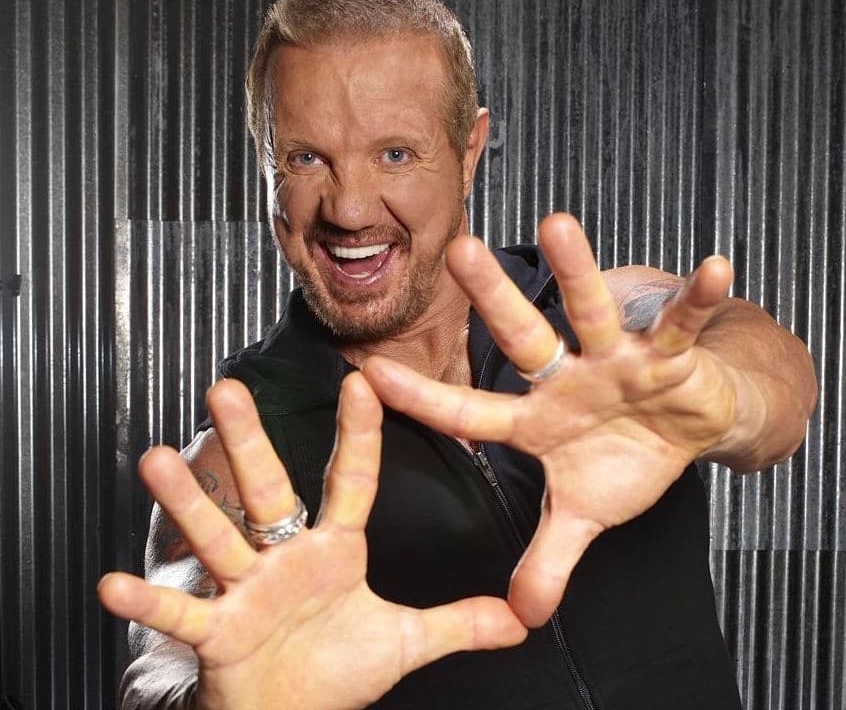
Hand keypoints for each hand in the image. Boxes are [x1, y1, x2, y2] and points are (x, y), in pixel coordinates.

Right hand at [98, 374, 526, 709]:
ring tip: (158, 458)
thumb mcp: (404, 641)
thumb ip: (459, 623)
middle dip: (249, 441)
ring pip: (217, 537)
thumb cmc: (337, 673)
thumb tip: (519, 618)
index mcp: (334, 551)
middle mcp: (285, 559)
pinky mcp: (216, 632)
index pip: (351, 482)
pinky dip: (150, 600)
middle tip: (226, 388)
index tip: (363, 382)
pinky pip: (182, 613)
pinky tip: (115, 582)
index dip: (359, 436)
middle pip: (269, 491)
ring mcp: (246, 591)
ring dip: (188, 501)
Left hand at [362, 213, 744, 626]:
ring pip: (592, 313)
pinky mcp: (670, 354)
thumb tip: (520, 616)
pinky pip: (682, 323)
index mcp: (538, 420)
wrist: (689, 429)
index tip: (367, 373)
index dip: (423, 399)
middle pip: (525, 339)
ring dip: (577, 271)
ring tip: (554, 224)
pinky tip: (713, 267)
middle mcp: (569, 380)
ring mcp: (619, 361)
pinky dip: (697, 299)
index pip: (471, 411)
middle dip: (493, 300)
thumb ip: (549, 558)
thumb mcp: (584, 515)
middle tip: (456, 250)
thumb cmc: (628, 459)